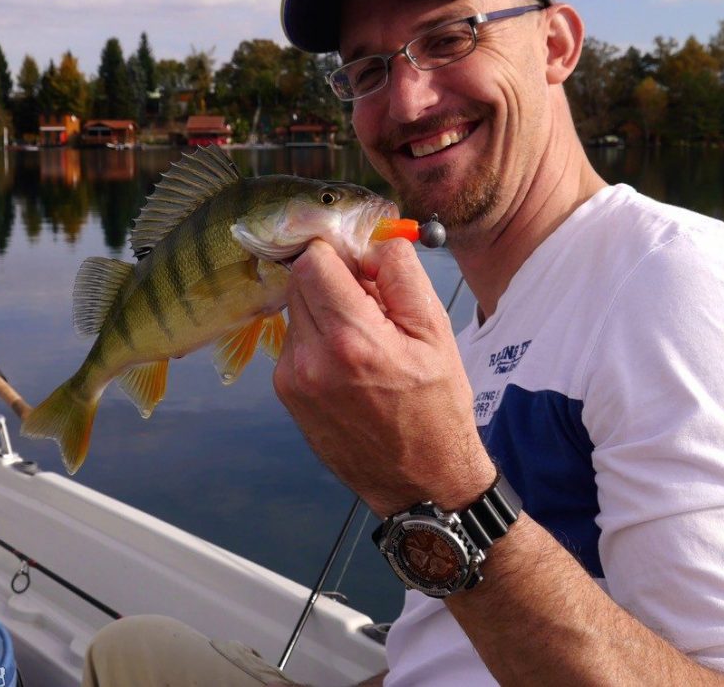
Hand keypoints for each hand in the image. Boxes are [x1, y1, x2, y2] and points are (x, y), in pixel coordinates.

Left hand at [274, 238, 494, 516]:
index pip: (312, 260)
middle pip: (299, 281)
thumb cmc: (436, 407)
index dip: (338, 252)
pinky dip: (318, 339)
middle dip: (331, 279)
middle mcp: (311, 359)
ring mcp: (293, 379)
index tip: (361, 263)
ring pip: (296, 309)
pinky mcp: (287, 394)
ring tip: (364, 340)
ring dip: (324, 310)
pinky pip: (295, 341)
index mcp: (352, 340)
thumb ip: (399, 274)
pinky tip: (350, 364)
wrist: (421, 482)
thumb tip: (369, 240)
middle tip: (370, 301)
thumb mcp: (435, 332)